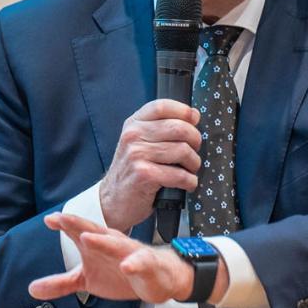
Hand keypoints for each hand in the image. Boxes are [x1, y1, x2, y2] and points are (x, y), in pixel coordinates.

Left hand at [28, 214, 195, 302]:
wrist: (158, 278)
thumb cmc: (120, 272)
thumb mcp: (86, 280)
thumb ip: (61, 283)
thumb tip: (31, 289)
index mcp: (95, 243)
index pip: (78, 230)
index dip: (64, 224)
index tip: (49, 219)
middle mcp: (111, 243)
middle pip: (94, 231)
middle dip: (78, 224)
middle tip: (62, 218)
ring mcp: (129, 252)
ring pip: (115, 243)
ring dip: (101, 240)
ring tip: (87, 238)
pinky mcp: (146, 265)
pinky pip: (140, 263)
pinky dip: (134, 264)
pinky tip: (126, 266)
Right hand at [98, 99, 202, 230]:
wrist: (112, 201)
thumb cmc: (131, 172)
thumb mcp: (137, 143)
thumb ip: (159, 128)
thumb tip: (193, 115)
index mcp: (133, 124)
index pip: (162, 106)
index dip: (183, 111)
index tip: (194, 121)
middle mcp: (133, 136)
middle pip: (179, 128)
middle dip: (195, 141)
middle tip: (193, 153)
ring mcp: (137, 155)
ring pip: (183, 151)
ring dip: (194, 164)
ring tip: (189, 170)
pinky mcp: (144, 174)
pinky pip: (180, 175)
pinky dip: (189, 182)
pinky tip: (185, 184)